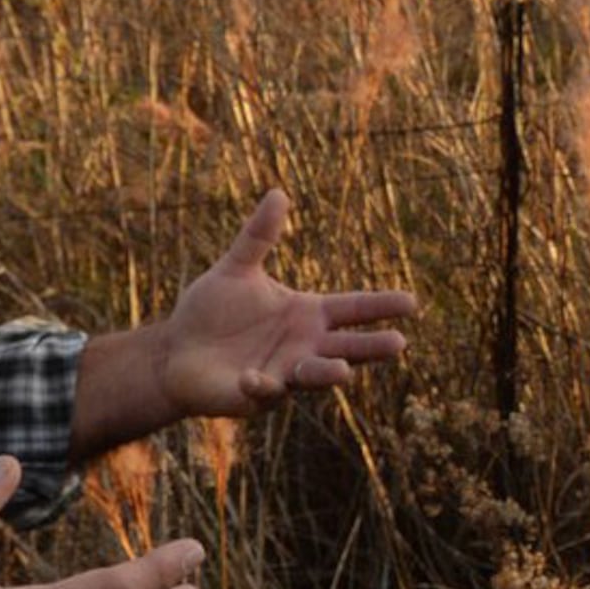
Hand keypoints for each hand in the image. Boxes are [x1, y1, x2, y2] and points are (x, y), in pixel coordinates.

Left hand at [154, 188, 419, 419]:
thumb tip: (278, 193)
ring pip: (316, 376)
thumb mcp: (236, 269)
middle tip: (399, 344)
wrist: (176, 350)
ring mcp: (285, 373)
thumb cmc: (210, 310)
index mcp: (308, 314)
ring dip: (329, 374)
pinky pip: (266, 391)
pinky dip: (261, 384)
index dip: (382, 306)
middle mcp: (305, 346)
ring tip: (342, 371)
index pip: (353, 309)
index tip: (413, 303)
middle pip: (349, 347)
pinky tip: (250, 376)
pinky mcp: (257, 395)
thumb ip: (258, 236)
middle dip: (373, 347)